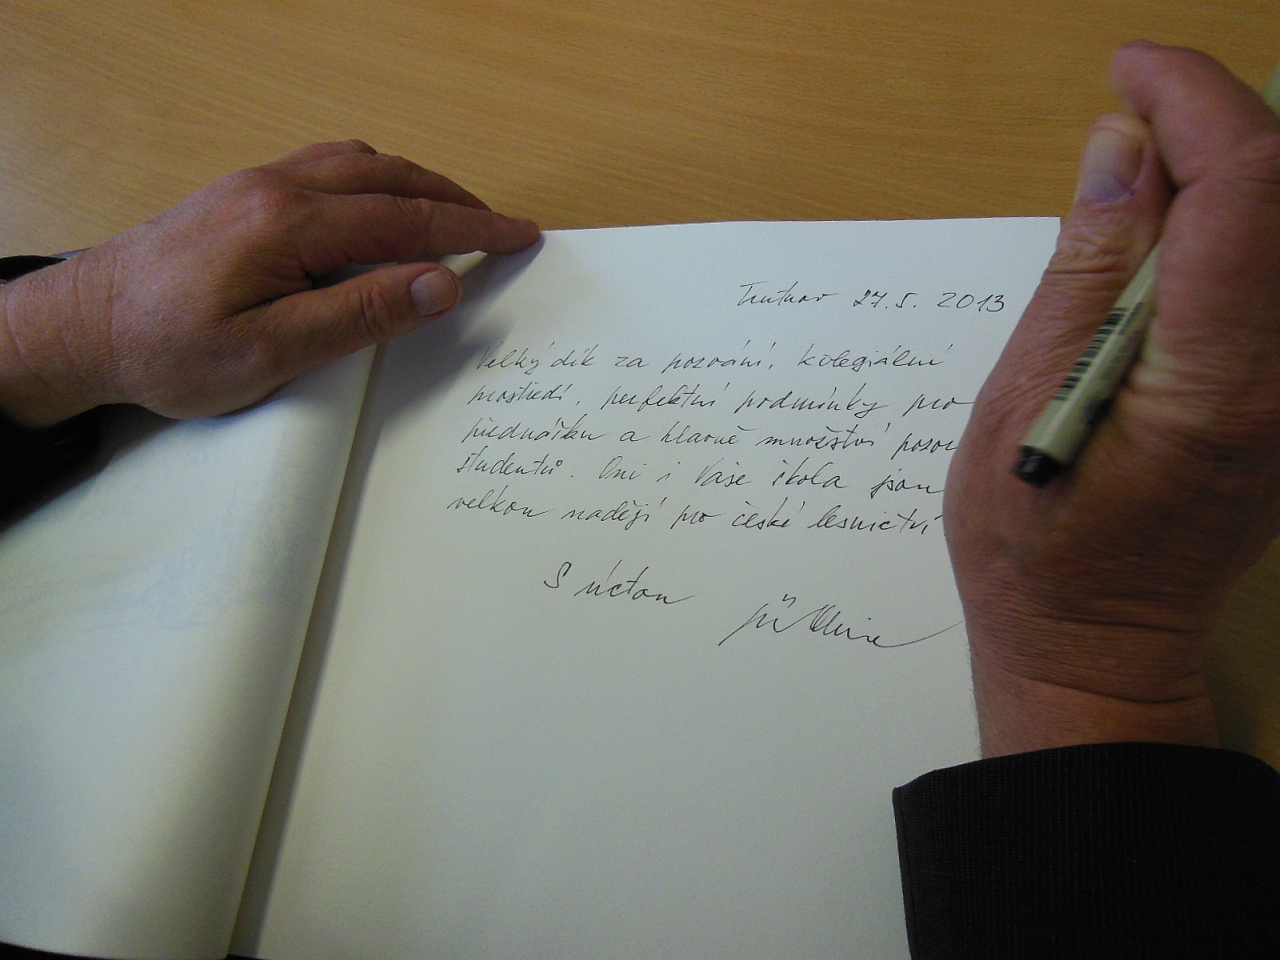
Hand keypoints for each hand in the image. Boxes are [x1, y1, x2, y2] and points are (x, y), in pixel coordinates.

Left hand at [0, 140, 539, 423]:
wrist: (81, 327)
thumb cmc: (168, 350)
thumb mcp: (271, 351)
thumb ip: (360, 314)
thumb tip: (439, 283)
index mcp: (289, 223)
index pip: (405, 217)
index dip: (471, 227)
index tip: (520, 235)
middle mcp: (275, 187)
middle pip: (388, 177)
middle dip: (453, 198)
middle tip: (501, 225)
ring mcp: (254, 184)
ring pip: (357, 164)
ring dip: (414, 184)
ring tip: (452, 214)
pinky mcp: (238, 195)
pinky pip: (323, 168)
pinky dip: (372, 180)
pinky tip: (377, 206)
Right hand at [946, 44, 1279, 754]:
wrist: (1098, 643)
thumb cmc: (1034, 547)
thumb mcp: (1022, 402)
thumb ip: (1081, 270)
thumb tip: (1120, 148)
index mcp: (1217, 380)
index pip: (1247, 186)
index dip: (1193, 101)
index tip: (1127, 71)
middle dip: (1214, 128)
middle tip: (1127, 127)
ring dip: (1227, 176)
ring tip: (1142, 183)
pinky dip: (1235, 227)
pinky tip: (1172, 244)